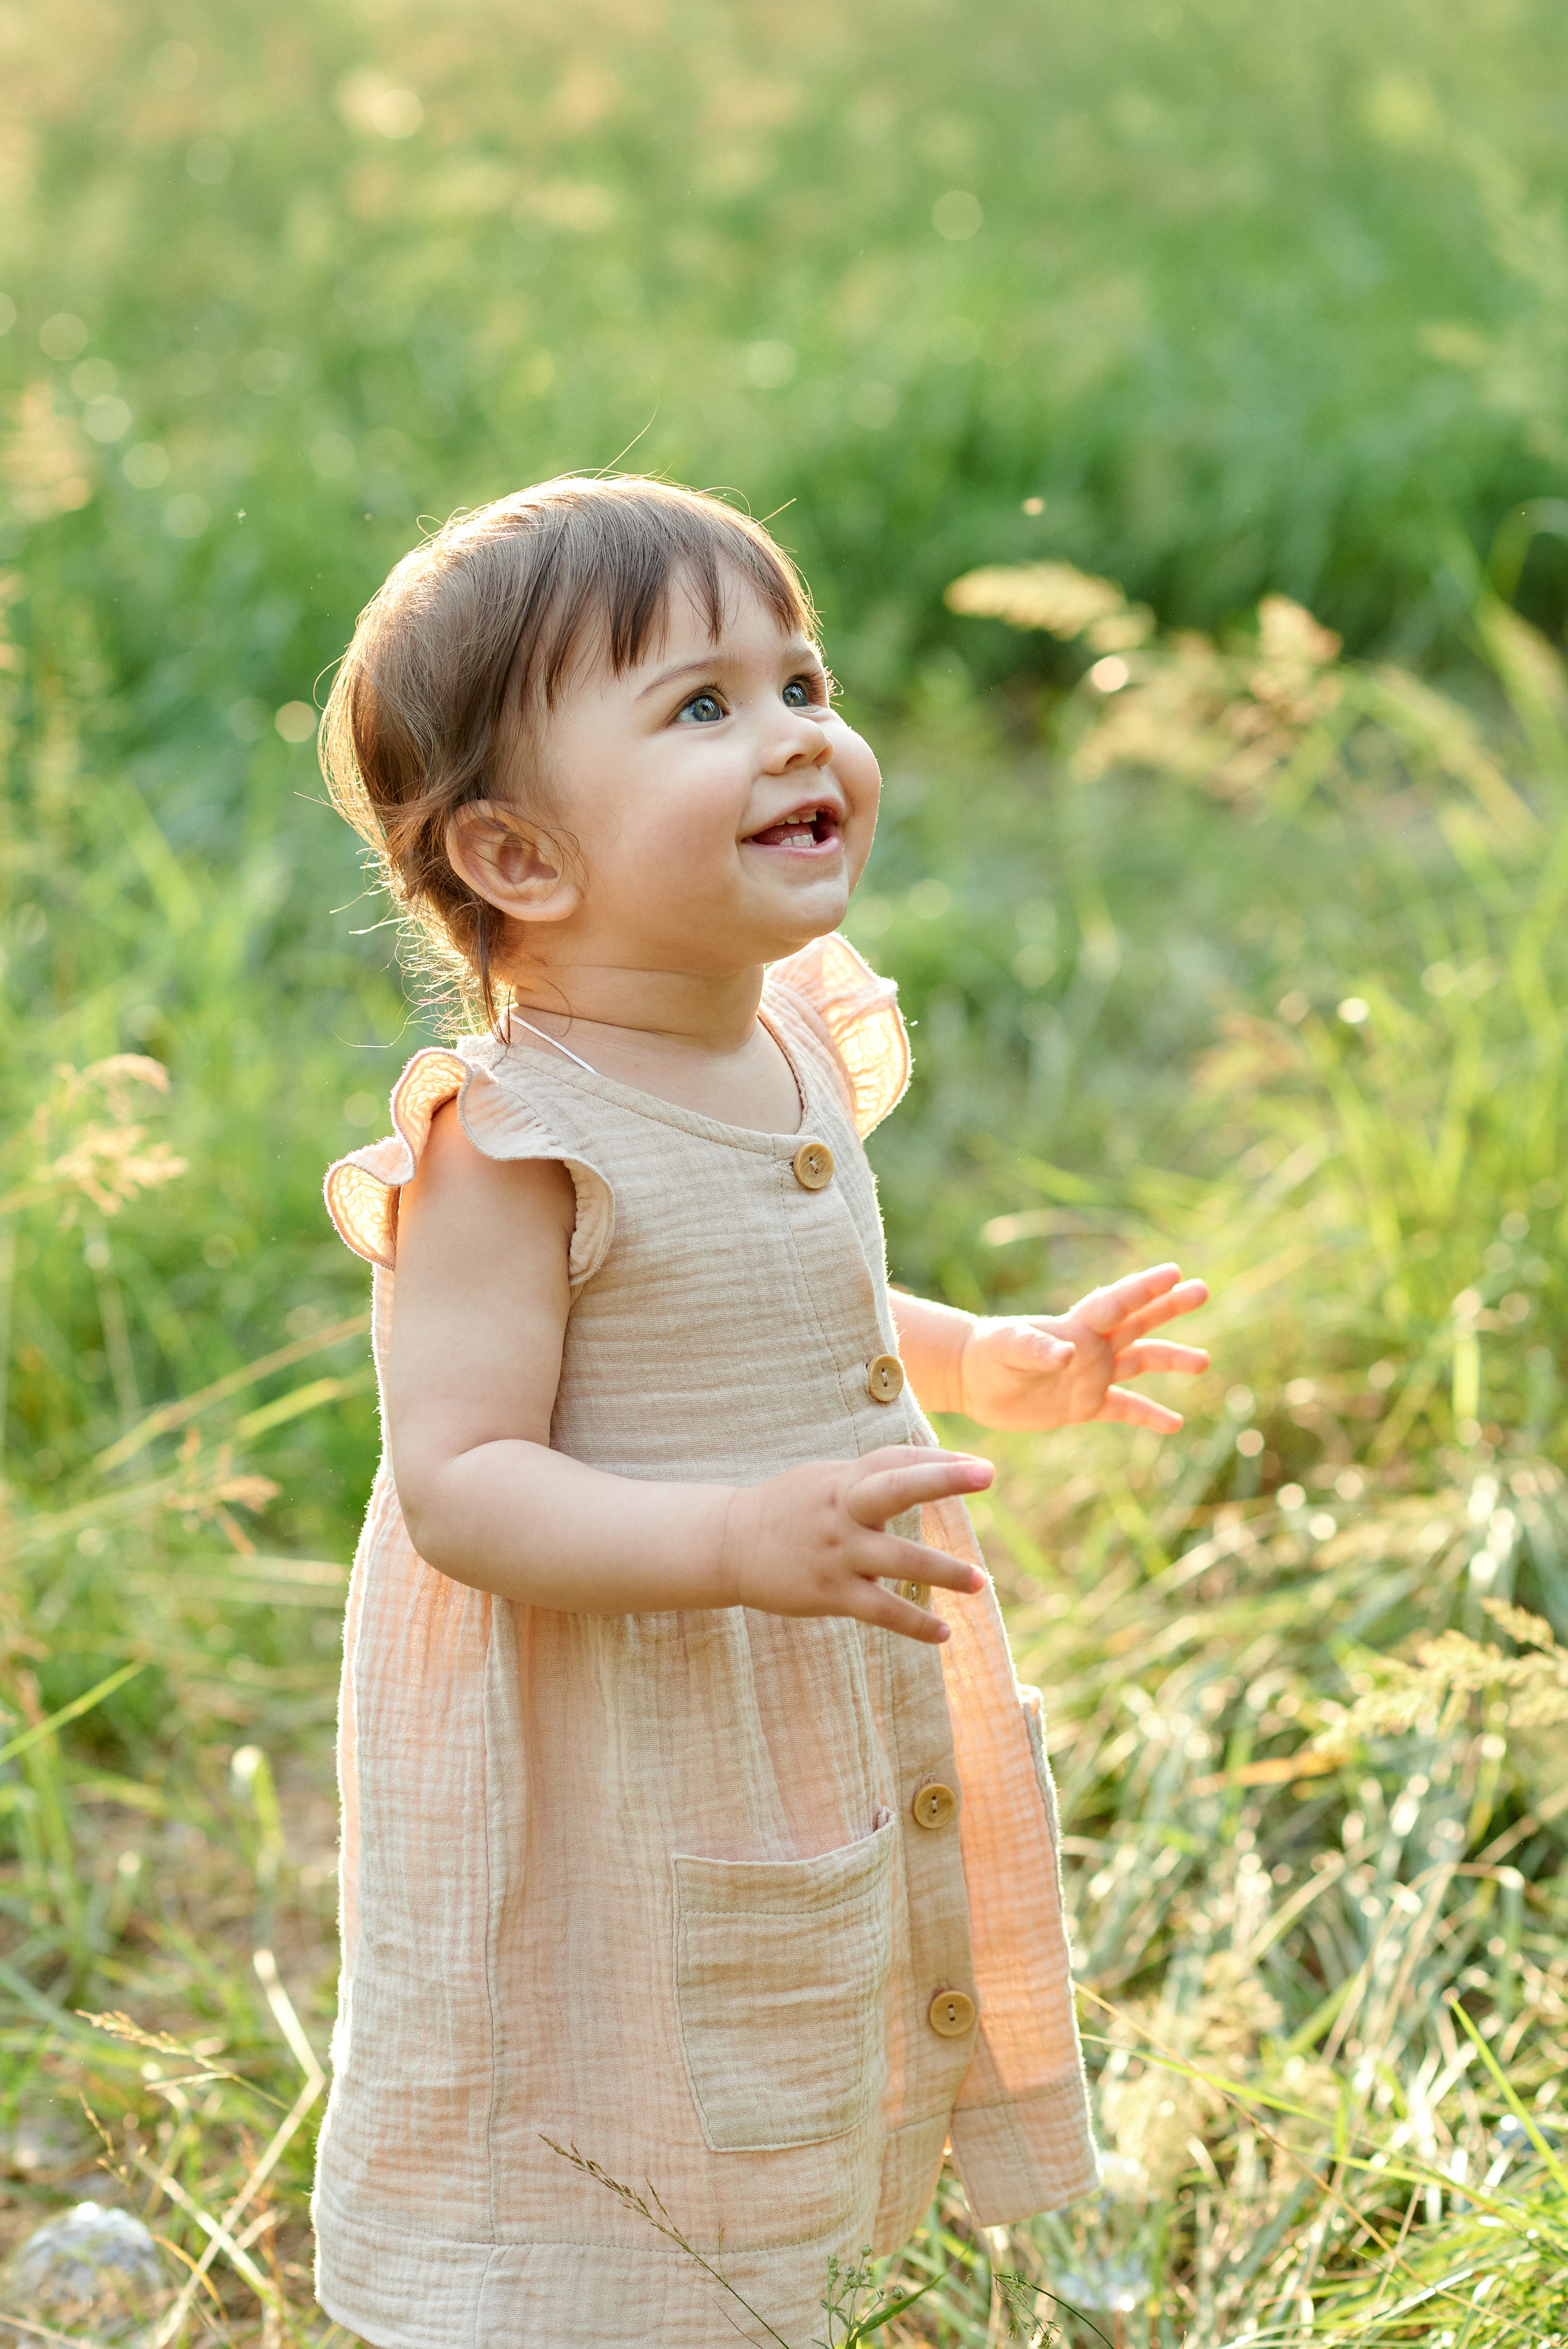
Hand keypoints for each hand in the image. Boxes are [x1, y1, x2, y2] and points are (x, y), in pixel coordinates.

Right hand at [720, 1445, 990, 1645]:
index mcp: (844, 1479)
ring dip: (944, 1571)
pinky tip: (942, 1632)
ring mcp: (837, 1551)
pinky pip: (880, 1610)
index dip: (940, 1461)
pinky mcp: (829, 1592)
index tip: (981, 1467)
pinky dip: (914, 1623)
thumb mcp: (826, 1480)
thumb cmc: (790, 1509)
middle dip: (942, 1480)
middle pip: (896, 1487)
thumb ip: (872, 1478)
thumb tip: (931, 1470)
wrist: (729, 1544)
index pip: (898, 1460)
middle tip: (986, 1474)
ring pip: (899, 1560)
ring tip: (979, 1582)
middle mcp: (843, 1510)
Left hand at [957, 1263, 1208, 1432]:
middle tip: (1202, 1290)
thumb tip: (1067, 1355)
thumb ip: (1036, 1349)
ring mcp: (1092, 1375)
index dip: (1144, 1289)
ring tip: (1204, 1362)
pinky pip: (1124, 1409)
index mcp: (1077, 1326)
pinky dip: (1149, 1416)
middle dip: (1169, 1307)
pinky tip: (1175, 1424)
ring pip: (1140, 1363)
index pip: (1117, 1303)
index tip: (1174, 1273)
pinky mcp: (1085, 1405)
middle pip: (1138, 1322)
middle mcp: (1092, 1347)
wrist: (974, 1381)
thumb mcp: (1007, 1347)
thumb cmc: (988, 1354)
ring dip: (1171, 1360)